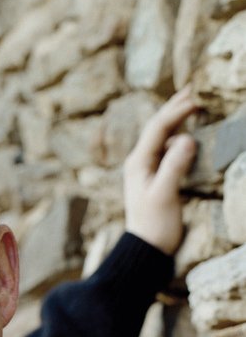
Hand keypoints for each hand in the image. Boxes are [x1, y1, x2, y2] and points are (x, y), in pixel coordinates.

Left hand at [123, 86, 198, 254]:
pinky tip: (189, 133)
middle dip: (175, 107)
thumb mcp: (165, 195)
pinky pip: (167, 150)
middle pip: (158, 127)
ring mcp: (147, 170)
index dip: (178, 109)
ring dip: (178, 119)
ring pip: (163, 137)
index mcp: (138, 162)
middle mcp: (140, 162)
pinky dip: (180, 136)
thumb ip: (174, 167)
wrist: (147, 249)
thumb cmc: (155, 225)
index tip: (198, 96)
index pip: (158, 127)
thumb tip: (187, 139)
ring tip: (193, 103)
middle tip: (194, 87)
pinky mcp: (155, 178)